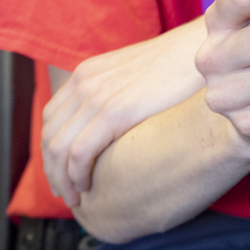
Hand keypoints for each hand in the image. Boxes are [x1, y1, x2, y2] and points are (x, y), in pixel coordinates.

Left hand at [43, 20, 206, 205]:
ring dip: (62, 178)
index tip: (60, 175)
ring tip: (75, 198)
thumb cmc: (177, 69)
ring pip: (58, 148)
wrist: (200, 52)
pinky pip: (79, 152)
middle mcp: (84, 83)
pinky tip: (87, 186)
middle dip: (52, 171)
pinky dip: (76, 174)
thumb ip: (116, 96)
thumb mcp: (134, 77)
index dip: (50, 153)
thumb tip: (115, 127)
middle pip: (50, 135)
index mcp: (86, 74)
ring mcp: (97, 96)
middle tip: (64, 193)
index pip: (52, 120)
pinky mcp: (114, 112)